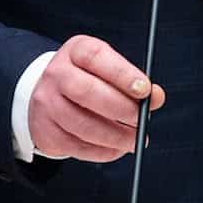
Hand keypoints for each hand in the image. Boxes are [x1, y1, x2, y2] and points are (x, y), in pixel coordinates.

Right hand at [28, 35, 165, 161]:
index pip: (96, 57)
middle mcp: (57, 74)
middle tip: (142, 120)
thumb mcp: (107, 68)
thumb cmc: (86, 79)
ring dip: (115, 136)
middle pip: (87, 92)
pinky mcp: (46, 131)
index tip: (146, 90)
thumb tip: (156, 97)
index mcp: (76, 51)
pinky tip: (117, 147)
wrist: (45, 95)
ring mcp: (47, 103)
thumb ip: (132, 81)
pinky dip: (102, 151)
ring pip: (83, 125)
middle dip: (120, 108)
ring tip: (135, 140)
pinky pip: (77, 146)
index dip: (122, 74)